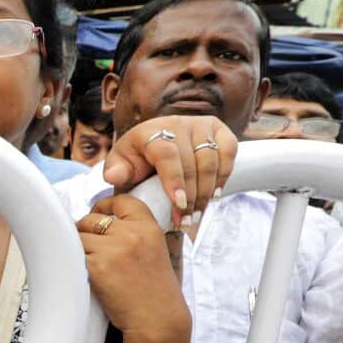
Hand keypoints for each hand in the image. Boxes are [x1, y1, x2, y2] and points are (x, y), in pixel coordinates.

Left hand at [77, 196, 189, 342]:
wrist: (157, 321)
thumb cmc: (154, 292)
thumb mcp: (155, 252)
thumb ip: (134, 233)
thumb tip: (101, 219)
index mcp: (149, 228)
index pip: (121, 200)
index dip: (104, 206)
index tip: (97, 215)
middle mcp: (132, 234)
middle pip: (91, 218)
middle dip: (85, 231)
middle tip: (88, 249)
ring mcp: (113, 249)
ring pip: (78, 235)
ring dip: (76, 248)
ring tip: (86, 263)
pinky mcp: (97, 266)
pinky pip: (72, 253)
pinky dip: (73, 262)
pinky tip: (82, 272)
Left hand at [102, 115, 237, 228]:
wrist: (156, 151)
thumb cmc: (135, 162)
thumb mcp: (121, 168)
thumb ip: (116, 172)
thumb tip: (113, 176)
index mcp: (149, 131)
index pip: (166, 154)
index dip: (174, 180)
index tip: (179, 204)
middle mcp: (176, 123)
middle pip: (191, 162)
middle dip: (190, 196)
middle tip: (185, 220)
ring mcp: (199, 124)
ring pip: (211, 160)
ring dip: (206, 192)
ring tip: (196, 214)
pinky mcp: (218, 129)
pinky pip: (228, 152)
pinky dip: (223, 175)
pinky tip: (213, 196)